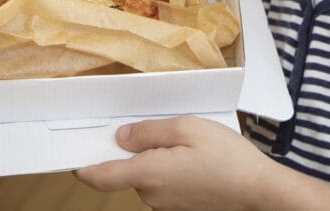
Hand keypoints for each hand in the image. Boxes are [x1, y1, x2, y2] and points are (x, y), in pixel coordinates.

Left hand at [75, 116, 270, 210]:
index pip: (99, 176)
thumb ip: (149, 133)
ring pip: (146, 176)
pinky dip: (168, 168)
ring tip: (183, 141)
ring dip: (153, 158)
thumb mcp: (187, 128)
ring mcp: (166, 205)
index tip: (69, 152)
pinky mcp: (180, 207)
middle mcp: (151, 196)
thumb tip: (121, 138)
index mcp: (148, 175)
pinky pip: (163, 184)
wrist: (260, 192)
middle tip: (151, 126)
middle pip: (125, 171)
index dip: (80, 165)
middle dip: (131, 150)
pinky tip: (192, 157)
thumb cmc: (228, 158)